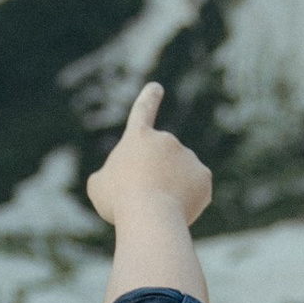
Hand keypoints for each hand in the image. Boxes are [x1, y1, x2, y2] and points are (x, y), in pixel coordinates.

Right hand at [87, 81, 211, 230]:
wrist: (150, 215)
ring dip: (169, 192)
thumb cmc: (119, 200)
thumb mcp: (99, 187)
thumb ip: (110, 177)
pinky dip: (186, 202)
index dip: (148, 99)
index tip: (156, 88)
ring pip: (178, 177)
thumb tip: (121, 180)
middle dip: (154, 179)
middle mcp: (166, 140)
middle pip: (159, 163)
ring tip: (157, 208)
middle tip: (141, 199)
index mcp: (138, 137)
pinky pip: (195, 191)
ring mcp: (187, 157)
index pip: (143, 111)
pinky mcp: (203, 176)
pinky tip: (176, 210)